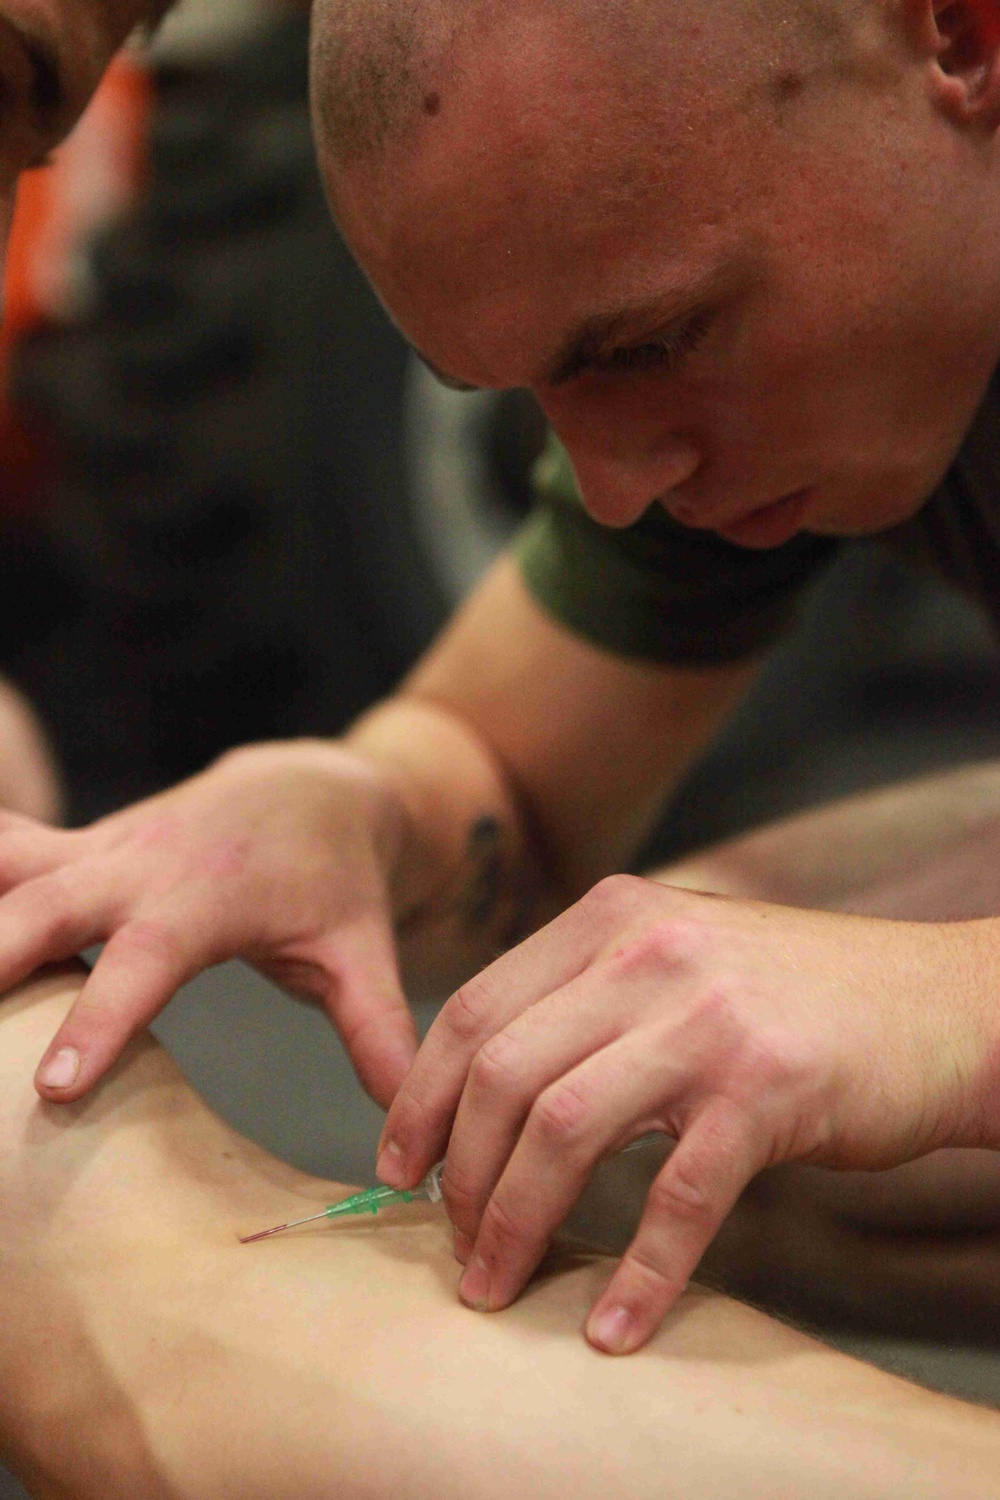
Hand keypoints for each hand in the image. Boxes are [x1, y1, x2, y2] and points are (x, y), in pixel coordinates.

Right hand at [0, 741, 417, 1105]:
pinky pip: (6, 849)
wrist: (310, 788)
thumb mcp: (361, 952)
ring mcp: (100, 849)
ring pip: (9, 872)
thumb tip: (408, 1134)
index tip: (52, 1087)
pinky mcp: (77, 848)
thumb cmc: (336, 881)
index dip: (99, 1019)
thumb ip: (376, 1035)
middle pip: (44, 908)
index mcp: (209, 898)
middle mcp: (143, 865)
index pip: (146, 962)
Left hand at [377, 874, 995, 1353]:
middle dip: (459, 1172)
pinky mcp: (768, 1089)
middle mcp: (647, 953)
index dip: (421, 1097)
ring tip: (496, 1284)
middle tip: (451, 1241)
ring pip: (563, 1129)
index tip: (399, 1166)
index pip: (474, 1009)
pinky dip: (637, 1271)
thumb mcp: (679, 955)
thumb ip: (589, 996)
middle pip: (502, 1072)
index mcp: (611, 917)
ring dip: (516, 1222)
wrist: (940, 1003)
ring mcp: (707, 1017)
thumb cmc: (797, 995)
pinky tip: (614, 1325)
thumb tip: (484, 1090)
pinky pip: (675, 1197)